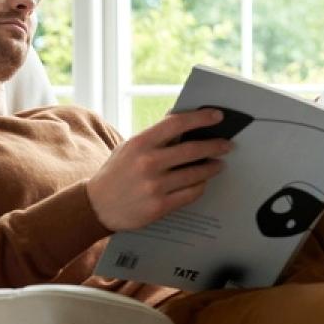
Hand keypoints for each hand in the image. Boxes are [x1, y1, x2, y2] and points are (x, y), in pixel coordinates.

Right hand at [86, 108, 232, 231]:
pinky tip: (203, 182)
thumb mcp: (129, 148)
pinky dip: (200, 186)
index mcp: (140, 143)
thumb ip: (154, 136)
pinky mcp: (159, 206)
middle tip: (227, 145)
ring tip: (218, 164)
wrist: (97, 206)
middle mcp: (148, 163)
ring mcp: (154, 186)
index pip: (177, 123)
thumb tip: (182, 120)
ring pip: (195, 174)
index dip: (201, 118)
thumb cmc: (116, 173)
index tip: (218, 116)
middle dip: (215, 146)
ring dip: (211, 168)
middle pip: (192, 150)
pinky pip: (190, 194)